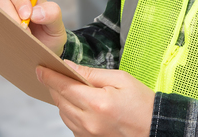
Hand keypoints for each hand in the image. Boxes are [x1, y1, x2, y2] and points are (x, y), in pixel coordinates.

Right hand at [0, 0, 66, 55]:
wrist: (45, 51)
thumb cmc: (50, 33)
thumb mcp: (57, 24)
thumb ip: (52, 14)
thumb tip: (36, 13)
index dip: (19, 0)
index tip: (26, 15)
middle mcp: (13, 3)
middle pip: (3, 1)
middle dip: (11, 15)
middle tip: (23, 31)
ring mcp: (5, 15)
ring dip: (7, 27)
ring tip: (20, 39)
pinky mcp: (0, 28)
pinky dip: (1, 36)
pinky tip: (11, 44)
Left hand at [37, 61, 153, 136]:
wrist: (156, 128)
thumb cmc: (142, 103)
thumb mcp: (121, 79)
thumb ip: (92, 73)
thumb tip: (69, 66)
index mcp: (98, 103)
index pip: (64, 86)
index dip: (50, 76)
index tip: (40, 68)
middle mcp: (90, 122)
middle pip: (60, 100)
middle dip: (55, 85)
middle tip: (53, 73)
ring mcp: (89, 135)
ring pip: (63, 113)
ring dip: (62, 99)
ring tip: (69, 88)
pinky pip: (71, 125)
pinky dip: (70, 113)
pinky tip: (79, 104)